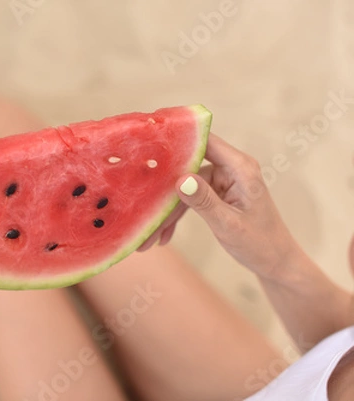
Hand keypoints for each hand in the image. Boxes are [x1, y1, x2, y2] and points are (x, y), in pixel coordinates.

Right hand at [143, 134, 299, 279]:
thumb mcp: (228, 224)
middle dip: (165, 189)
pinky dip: (177, 215)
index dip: (180, 139)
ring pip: (185, 187)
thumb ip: (204, 201)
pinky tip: (164, 235)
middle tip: (142, 205)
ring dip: (168, 210)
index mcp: (240, 168)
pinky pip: (190, 198)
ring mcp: (222, 181)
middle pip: (188, 167)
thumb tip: (180, 180)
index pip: (206, 141)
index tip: (152, 145)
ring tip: (151, 235)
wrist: (275, 262)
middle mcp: (230, 168)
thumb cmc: (260, 244)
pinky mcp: (216, 193)